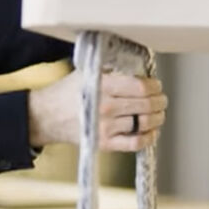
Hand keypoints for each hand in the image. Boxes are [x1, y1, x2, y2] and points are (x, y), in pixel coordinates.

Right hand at [28, 70, 166, 151]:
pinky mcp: (105, 143)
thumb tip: (136, 64)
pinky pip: (134, 143)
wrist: (46, 116)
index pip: (140, 86)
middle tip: (161, 99)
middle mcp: (106, 106)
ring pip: (144, 123)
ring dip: (157, 118)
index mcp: (103, 85)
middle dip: (159, 102)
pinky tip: (151, 132)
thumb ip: (111, 67)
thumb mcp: (87, 72)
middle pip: (146, 104)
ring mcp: (106, 127)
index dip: (154, 86)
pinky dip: (148, 138)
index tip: (156, 85)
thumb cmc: (68, 92)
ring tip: (158, 114)